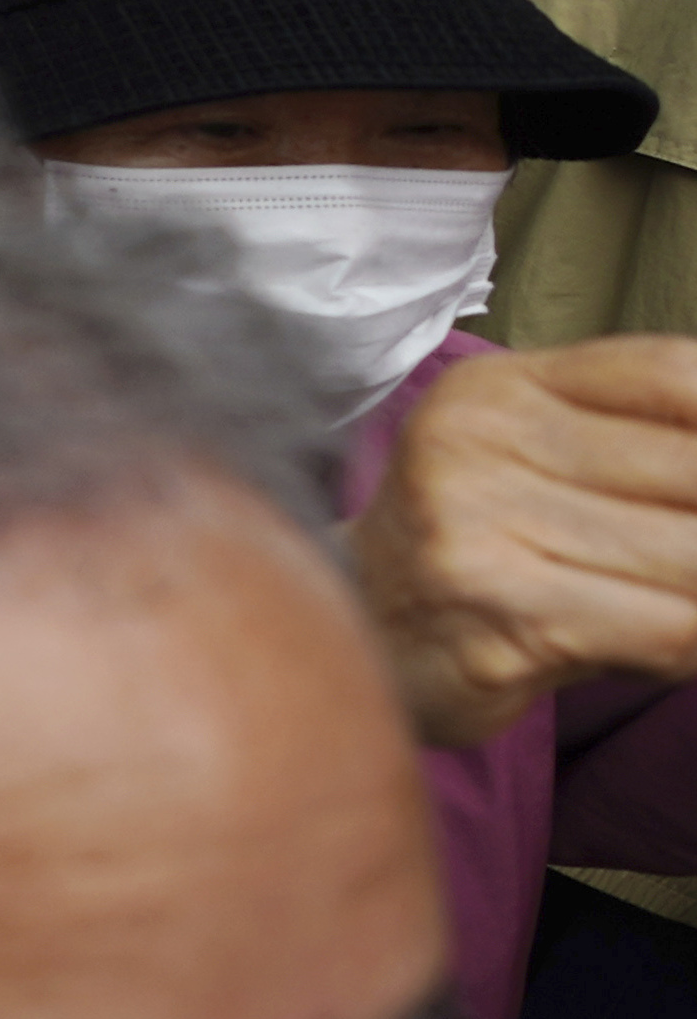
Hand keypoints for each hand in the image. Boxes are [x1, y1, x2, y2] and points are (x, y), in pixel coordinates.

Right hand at [351, 338, 696, 746]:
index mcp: (499, 391)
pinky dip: (694, 643)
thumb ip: (641, 447)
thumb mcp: (533, 460)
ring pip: (692, 559)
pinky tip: (676, 644)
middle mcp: (477, 444)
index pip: (674, 375)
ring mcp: (478, 531)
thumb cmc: (475, 548)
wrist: (355, 633)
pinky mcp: (500, 620)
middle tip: (695, 553)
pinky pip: (666, 630)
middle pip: (695, 469)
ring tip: (681, 602)